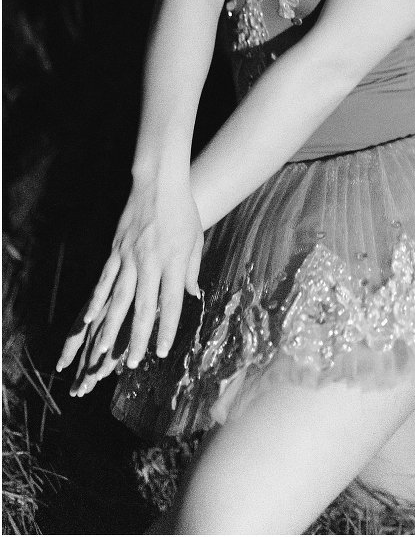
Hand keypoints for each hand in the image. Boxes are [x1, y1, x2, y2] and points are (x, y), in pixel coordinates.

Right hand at [56, 170, 203, 393]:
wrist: (159, 181)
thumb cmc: (182, 211)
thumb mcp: (195, 241)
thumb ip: (191, 271)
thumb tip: (192, 296)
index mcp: (173, 261)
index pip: (170, 302)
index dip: (166, 329)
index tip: (162, 352)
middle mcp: (149, 262)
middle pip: (143, 306)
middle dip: (138, 338)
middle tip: (133, 364)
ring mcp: (129, 256)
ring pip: (118, 298)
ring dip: (112, 327)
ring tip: (104, 353)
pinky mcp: (115, 250)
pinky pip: (104, 280)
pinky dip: (96, 301)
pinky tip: (89, 320)